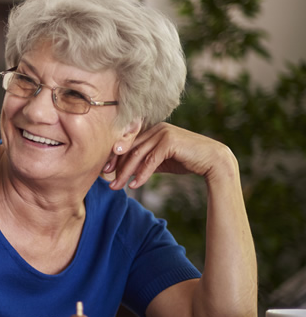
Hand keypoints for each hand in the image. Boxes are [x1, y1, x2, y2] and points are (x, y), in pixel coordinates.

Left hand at [102, 123, 234, 190]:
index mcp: (153, 130)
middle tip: (108, 183)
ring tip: (117, 188)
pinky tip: (134, 185)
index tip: (105, 171)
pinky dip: (141, 174)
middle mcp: (156, 128)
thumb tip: (125, 172)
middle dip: (117, 167)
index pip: (128, 144)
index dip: (115, 158)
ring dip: (125, 173)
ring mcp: (163, 133)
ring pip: (137, 155)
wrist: (212, 161)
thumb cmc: (186, 160)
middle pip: (130, 149)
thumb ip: (145, 161)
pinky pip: (150, 161)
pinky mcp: (170, 142)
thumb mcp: (161, 161)